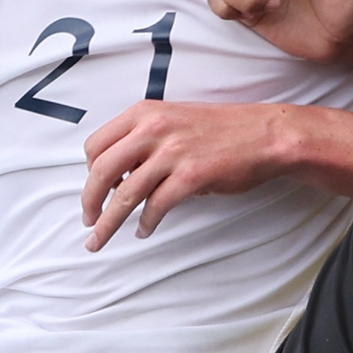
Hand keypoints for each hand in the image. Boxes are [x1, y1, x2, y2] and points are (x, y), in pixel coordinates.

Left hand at [81, 100, 294, 248]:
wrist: (264, 135)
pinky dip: (146, 223)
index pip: (96, 145)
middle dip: (89, 201)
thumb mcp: (173, 119)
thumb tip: (119, 173)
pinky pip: (155, 207)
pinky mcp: (190, 176)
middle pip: (101, 171)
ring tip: (100, 238)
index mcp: (144, 113)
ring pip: (124, 195)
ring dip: (108, 223)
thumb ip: (143, 140)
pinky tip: (145, 230)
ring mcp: (172, 153)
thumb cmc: (220, 130)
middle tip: (88, 220)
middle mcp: (153, 129)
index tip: (93, 190)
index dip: (88, 172)